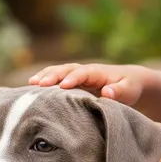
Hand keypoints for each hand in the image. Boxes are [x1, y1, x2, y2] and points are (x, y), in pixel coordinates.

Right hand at [28, 63, 149, 105]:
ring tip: (31, 83)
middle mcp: (85, 71)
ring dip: (46, 75)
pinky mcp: (74, 81)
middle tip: (38, 84)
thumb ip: (120, 91)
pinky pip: (58, 78)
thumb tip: (107, 92)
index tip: (62, 86)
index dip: (73, 78)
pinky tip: (33, 88)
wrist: (129, 80)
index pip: (84, 73)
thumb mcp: (129, 89)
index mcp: (98, 72)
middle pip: (67, 69)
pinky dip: (46, 80)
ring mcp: (78, 75)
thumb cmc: (130, 86)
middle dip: (53, 75)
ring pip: (59, 71)